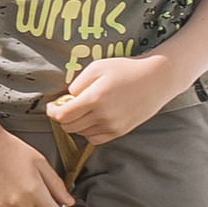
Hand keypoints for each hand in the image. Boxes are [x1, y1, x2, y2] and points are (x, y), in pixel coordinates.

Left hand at [52, 51, 175, 150]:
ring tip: (83, 110)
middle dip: (63, 118)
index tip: (51, 107)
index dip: (52, 112)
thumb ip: (78, 83)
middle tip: (67, 106)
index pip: (62, 116)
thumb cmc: (125, 69)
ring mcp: (112, 126)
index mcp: (94, 99)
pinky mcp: (120, 132)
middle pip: (69, 127)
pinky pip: (95, 139)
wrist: (156, 80)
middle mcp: (103, 116)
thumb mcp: (97, 67)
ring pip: (81, 134)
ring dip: (76, 124)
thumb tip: (68, 98)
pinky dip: (88, 131)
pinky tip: (92, 119)